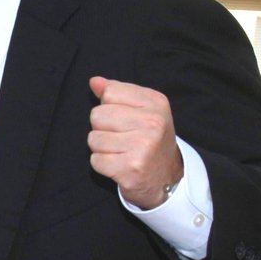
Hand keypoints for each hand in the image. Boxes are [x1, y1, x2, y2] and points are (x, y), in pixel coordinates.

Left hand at [87, 76, 182, 209]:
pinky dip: (103, 165)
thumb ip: (117, 92)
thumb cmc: (149, 139)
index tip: (125, 119)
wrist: (166, 178)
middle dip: (103, 128)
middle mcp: (153, 123)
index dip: (109, 107)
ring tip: (121, 152)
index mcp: (155, 103)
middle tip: (122, 138)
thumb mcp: (141, 110)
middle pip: (97, 115)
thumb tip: (94, 81)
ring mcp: (143, 147)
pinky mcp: (131, 169)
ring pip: (94, 139)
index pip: (109, 93)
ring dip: (102, 148)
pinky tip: (119, 165)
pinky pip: (96, 160)